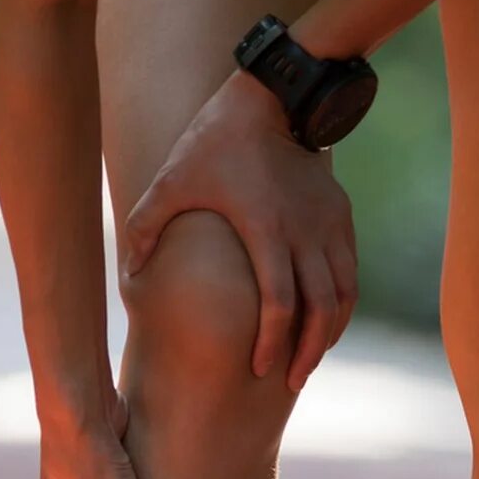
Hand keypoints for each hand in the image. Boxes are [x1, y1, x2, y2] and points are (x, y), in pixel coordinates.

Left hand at [118, 73, 359, 391]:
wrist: (274, 97)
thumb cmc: (215, 140)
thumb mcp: (171, 179)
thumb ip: (144, 227)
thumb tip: (128, 274)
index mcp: (266, 229)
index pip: (279, 303)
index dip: (272, 341)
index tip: (258, 368)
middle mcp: (305, 232)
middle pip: (320, 309)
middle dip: (308, 352)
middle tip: (291, 381)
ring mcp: (328, 224)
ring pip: (343, 294)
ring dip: (330, 332)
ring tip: (311, 358)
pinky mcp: (340, 214)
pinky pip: (349, 271)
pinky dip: (342, 302)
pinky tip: (326, 320)